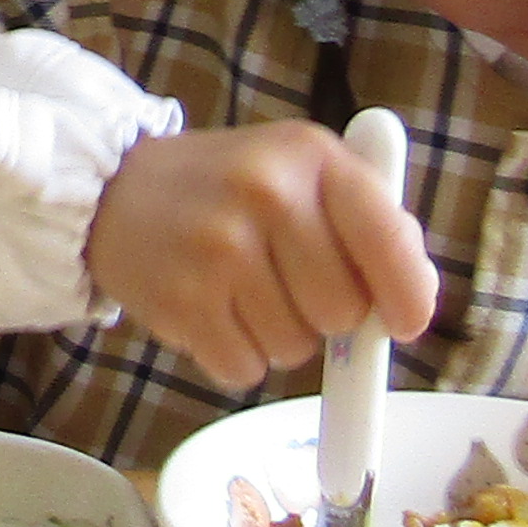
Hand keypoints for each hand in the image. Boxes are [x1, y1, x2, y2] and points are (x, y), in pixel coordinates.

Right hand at [80, 120, 438, 389]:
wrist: (111, 189)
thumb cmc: (228, 189)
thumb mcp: (301, 172)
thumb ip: (368, 224)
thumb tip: (416, 299)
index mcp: (311, 156)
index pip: (389, 239)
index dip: (406, 295)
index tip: (401, 321)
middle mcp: (266, 194)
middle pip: (344, 312)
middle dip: (326, 315)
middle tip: (288, 284)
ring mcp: (218, 248)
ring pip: (295, 349)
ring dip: (277, 337)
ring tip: (241, 290)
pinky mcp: (180, 300)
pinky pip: (244, 369)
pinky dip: (235, 355)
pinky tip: (212, 311)